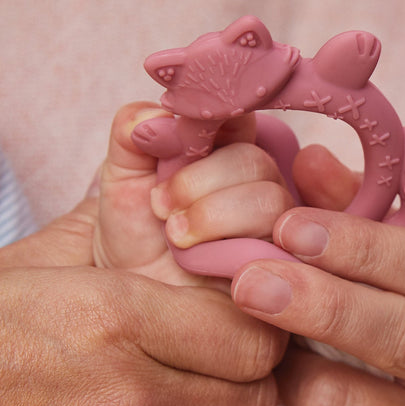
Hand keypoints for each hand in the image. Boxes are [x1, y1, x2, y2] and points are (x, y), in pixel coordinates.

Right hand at [0, 232, 283, 405]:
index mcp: (106, 314)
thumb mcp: (11, 268)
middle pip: (251, 404)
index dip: (253, 331)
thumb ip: (109, 254)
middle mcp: (117, 401)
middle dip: (242, 388)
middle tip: (211, 377)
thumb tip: (178, 236)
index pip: (253, 335)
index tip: (233, 331)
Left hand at [92, 102, 294, 285]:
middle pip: (255, 161)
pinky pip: (281, 251)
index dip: (206, 127)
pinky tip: (204, 261)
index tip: (166, 146)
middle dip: (198, 183)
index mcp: (229, 147)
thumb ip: (132, 134)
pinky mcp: (282, 268)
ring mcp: (277, 224)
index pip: (240, 116)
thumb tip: (157, 118)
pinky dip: (234, 251)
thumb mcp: (122, 175)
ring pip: (269, 202)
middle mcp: (261, 181)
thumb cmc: (135, 231)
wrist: (135, 290)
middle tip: (160, 208)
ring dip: (213, 217)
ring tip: (176, 239)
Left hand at [229, 149, 404, 405]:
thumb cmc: (388, 325)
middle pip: (404, 337)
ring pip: (351, 402)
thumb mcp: (379, 266)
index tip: (287, 227)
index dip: (360, 246)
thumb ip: (349, 211)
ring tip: (255, 346)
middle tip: (245, 280)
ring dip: (288, 369)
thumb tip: (306, 163)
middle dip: (317, 304)